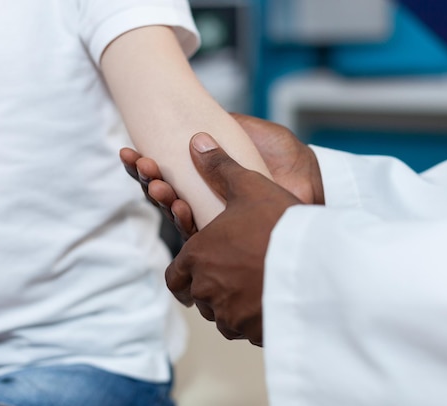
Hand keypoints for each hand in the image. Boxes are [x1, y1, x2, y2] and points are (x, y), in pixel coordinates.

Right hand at [120, 114, 323, 239]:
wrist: (315, 182)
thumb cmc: (287, 157)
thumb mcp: (252, 133)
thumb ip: (222, 128)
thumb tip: (190, 123)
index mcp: (206, 175)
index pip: (167, 172)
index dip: (146, 165)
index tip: (131, 152)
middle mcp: (206, 199)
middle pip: (166, 194)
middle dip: (149, 180)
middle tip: (142, 165)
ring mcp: (216, 222)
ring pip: (177, 215)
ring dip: (163, 199)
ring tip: (159, 184)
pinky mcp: (229, 242)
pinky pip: (198, 237)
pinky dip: (186, 222)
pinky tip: (180, 205)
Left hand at [165, 133, 301, 345]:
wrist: (317, 264)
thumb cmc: (279, 224)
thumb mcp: (250, 187)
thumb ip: (221, 167)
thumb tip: (197, 141)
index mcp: (197, 256)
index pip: (175, 277)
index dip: (184, 273)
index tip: (197, 269)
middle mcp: (207, 290)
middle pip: (198, 296)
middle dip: (211, 287)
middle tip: (232, 273)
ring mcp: (230, 315)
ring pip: (221, 315)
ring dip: (231, 303)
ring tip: (254, 284)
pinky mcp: (253, 332)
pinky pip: (244, 329)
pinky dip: (251, 318)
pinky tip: (269, 298)